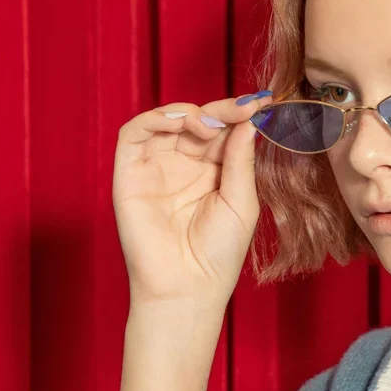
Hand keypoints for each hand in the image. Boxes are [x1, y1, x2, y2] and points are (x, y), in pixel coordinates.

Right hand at [112, 92, 273, 309]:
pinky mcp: (129, 174)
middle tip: (239, 109)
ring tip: (209, 124)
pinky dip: (156, 119)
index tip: (261, 102)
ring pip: (165, 120)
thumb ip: (240, 159)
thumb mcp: (242, 202)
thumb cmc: (219, 254)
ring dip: (188, 111)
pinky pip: (134, 134)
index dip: (238, 113)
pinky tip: (182, 124)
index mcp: (211, 172)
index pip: (221, 130)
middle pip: (196, 119)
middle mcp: (182, 166)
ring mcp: (155, 168)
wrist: (187, 288)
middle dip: (219, 109)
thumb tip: (247, 120)